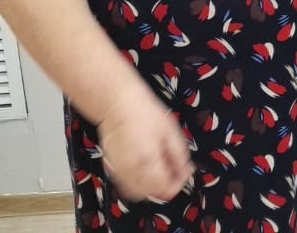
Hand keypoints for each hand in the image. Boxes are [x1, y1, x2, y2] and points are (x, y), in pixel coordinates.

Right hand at [97, 84, 193, 201]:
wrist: (118, 103)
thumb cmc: (145, 112)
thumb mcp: (171, 131)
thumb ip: (179, 156)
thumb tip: (185, 172)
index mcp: (148, 162)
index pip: (166, 189)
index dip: (179, 182)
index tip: (184, 171)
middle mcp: (131, 171)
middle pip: (153, 193)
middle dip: (166, 184)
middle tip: (173, 168)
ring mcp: (119, 171)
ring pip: (138, 193)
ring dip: (151, 186)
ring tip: (159, 166)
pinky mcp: (111, 168)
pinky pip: (126, 185)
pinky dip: (137, 183)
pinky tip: (144, 167)